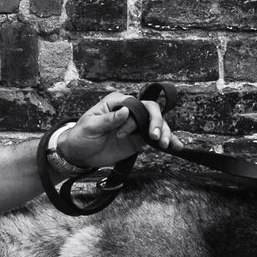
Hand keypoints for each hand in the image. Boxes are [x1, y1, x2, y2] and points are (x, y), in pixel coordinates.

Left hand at [56, 90, 171, 170]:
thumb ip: (108, 120)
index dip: (136, 118)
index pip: (136, 104)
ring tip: (166, 144)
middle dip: (157, 123)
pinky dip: (168, 141)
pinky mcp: (138, 139)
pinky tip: (177, 146)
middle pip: (152, 111)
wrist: (79, 153)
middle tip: (155, 138)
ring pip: (158, 124)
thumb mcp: (90, 126)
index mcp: (117, 103)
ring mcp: (136, 125)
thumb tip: (125, 111)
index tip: (123, 134)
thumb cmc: (81, 136)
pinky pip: (156, 138)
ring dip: (165, 133)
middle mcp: (129, 111)